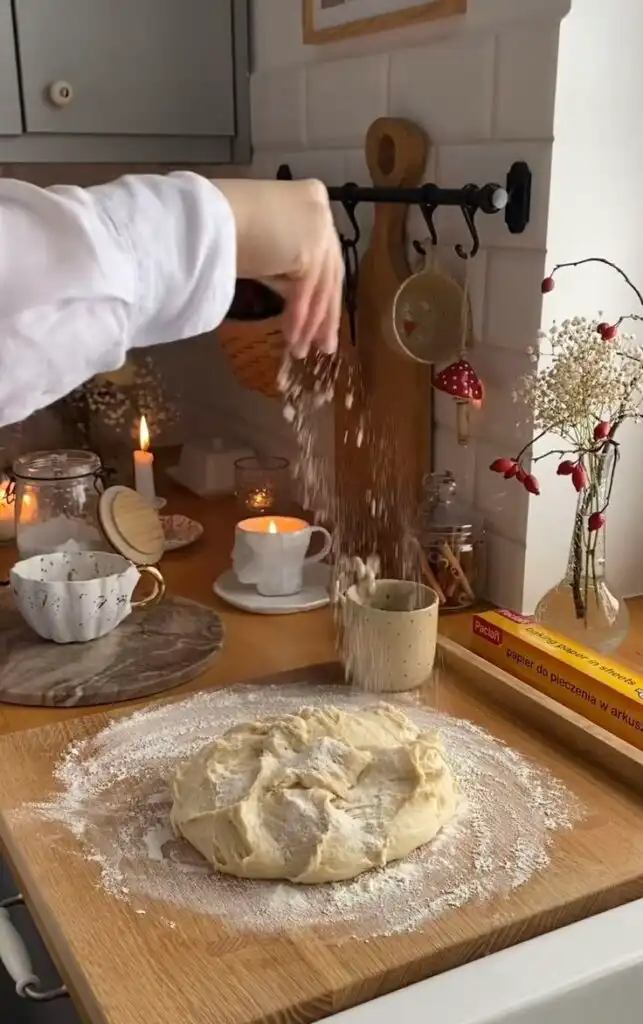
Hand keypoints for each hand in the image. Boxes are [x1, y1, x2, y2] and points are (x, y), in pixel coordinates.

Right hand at [212, 178, 342, 357]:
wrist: (204, 219)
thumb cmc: (219, 226)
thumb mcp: (263, 245)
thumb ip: (286, 263)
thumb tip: (296, 293)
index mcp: (310, 197)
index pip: (323, 252)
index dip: (320, 290)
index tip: (317, 319)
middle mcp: (321, 208)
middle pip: (329, 270)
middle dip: (324, 313)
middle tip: (323, 344)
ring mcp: (320, 227)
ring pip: (322, 284)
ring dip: (311, 322)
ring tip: (302, 350)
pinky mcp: (311, 248)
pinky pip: (308, 291)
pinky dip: (300, 317)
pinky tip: (291, 338)